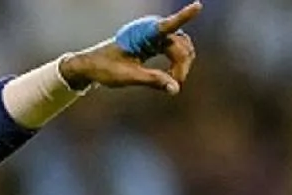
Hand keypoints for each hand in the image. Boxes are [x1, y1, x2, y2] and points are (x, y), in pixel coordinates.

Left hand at [60, 1, 200, 95]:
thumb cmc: (106, 68)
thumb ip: (152, 80)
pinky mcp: (155, 42)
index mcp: (143, 34)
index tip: (198, 6)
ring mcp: (155, 35)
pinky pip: (176, 49)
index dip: (184, 16)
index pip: (167, 25)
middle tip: (175, 85)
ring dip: (182, 64)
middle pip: (181, 44)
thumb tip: (175, 89)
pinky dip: (177, 63)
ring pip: (182, 47)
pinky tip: (171, 77)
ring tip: (172, 82)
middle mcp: (151, 30)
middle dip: (182, 64)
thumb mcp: (127, 77)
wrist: (92, 65)